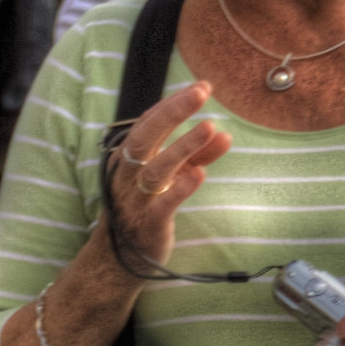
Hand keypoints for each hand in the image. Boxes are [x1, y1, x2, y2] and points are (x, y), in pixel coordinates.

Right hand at [105, 78, 227, 274]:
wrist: (119, 259)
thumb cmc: (144, 209)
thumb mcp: (171, 177)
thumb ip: (197, 156)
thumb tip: (225, 134)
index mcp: (128, 160)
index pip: (148, 124)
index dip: (173, 104)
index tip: (202, 86)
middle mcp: (127, 176)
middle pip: (145, 139)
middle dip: (172, 114)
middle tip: (199, 93)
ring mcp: (135, 201)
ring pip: (156, 170)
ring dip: (182, 148)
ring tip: (209, 127)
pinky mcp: (148, 225)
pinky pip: (163, 205)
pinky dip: (180, 190)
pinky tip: (199, 174)